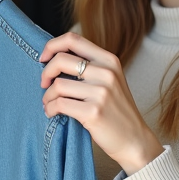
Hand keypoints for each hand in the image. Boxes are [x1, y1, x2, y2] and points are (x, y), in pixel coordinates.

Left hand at [40, 32, 164, 175]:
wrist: (134, 140)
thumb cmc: (117, 111)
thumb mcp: (110, 80)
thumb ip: (89, 66)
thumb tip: (55, 58)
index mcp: (109, 60)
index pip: (73, 39)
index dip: (52, 46)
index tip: (44, 58)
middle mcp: (107, 73)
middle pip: (61, 60)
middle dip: (46, 73)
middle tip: (44, 85)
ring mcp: (101, 92)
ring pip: (58, 85)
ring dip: (47, 96)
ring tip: (49, 104)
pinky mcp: (93, 112)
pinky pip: (59, 104)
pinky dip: (50, 109)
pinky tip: (53, 113)